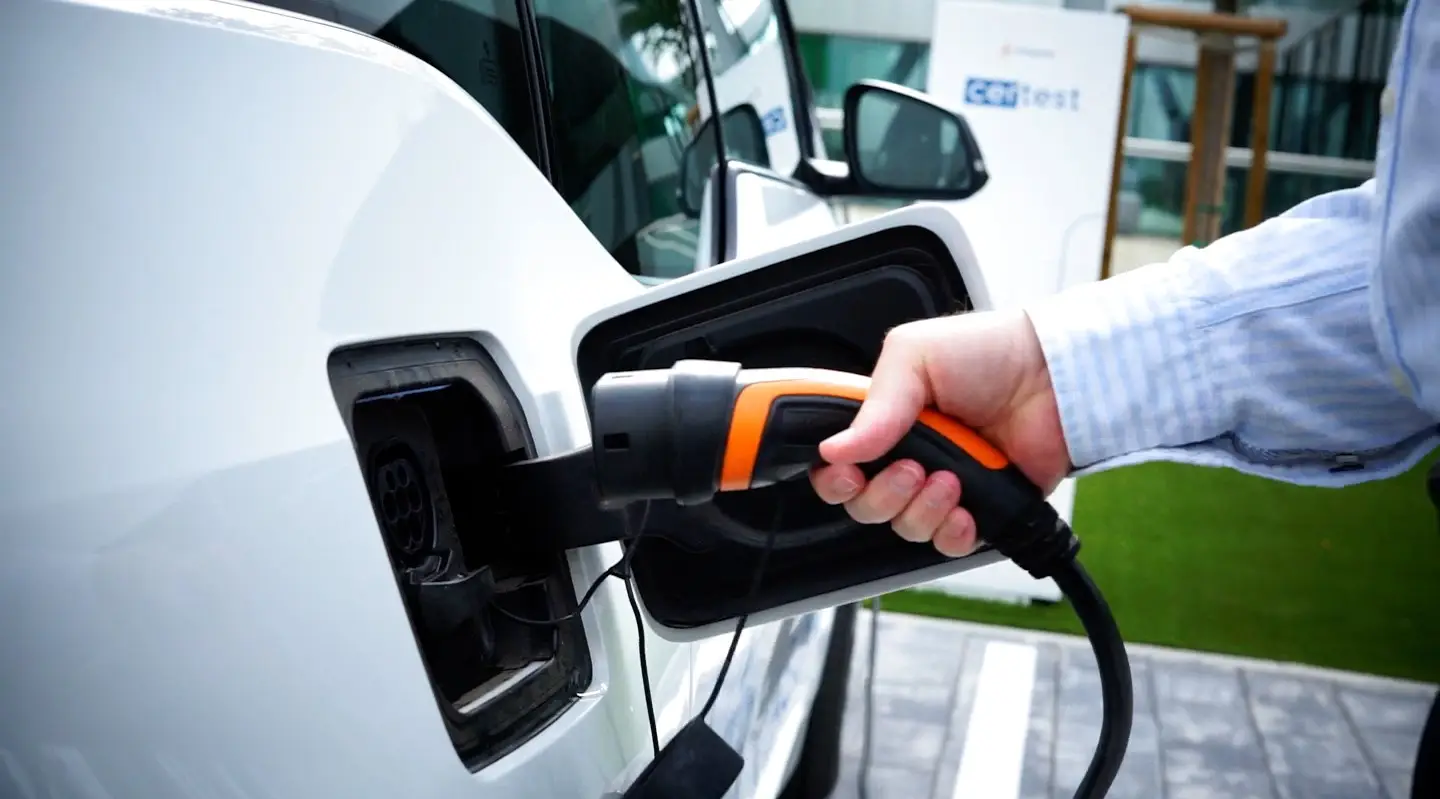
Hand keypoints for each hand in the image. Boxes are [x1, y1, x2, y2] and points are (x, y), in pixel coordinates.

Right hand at [809, 309, 1070, 556]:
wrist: (1054, 375)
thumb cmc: (989, 352)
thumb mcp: (914, 356)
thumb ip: (874, 406)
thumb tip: (836, 448)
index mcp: (883, 421)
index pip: (839, 465)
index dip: (835, 478)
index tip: (847, 473)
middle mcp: (909, 457)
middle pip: (865, 505)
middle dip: (882, 495)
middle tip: (912, 468)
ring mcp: (943, 487)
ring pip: (905, 527)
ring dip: (921, 510)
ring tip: (950, 480)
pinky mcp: (981, 510)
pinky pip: (948, 544)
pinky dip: (951, 533)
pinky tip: (964, 509)